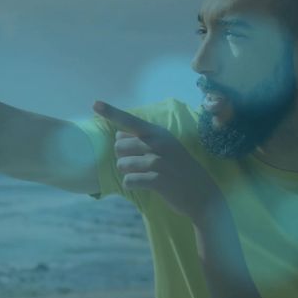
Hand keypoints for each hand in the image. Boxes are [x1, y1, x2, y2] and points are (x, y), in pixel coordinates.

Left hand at [92, 100, 220, 219]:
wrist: (203, 194)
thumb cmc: (180, 169)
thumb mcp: (166, 147)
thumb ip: (144, 139)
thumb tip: (118, 135)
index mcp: (159, 133)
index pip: (130, 120)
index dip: (111, 112)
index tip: (95, 104)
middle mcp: (158, 144)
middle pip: (119, 146)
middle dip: (123, 157)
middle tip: (140, 165)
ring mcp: (159, 162)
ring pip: (122, 164)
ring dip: (127, 172)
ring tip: (143, 175)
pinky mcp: (158, 180)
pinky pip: (129, 181)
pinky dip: (132, 185)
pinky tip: (144, 185)